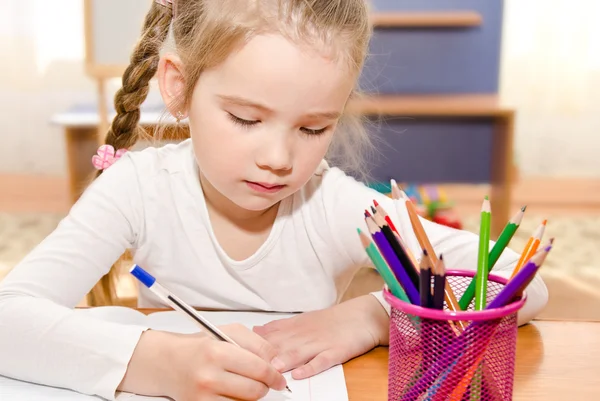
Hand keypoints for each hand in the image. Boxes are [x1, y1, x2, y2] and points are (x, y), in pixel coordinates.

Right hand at [120, 324, 287, 400]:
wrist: (167, 362)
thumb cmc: (200, 346)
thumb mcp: (228, 332)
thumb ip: (256, 343)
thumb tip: (276, 361)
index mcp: (217, 352)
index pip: (259, 368)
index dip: (274, 375)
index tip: (279, 378)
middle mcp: (208, 376)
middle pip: (255, 390)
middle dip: (265, 386)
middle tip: (266, 381)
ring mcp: (203, 396)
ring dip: (251, 395)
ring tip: (245, 383)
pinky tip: (233, 391)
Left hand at [253, 295, 389, 379]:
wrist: (362, 316)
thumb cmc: (332, 321)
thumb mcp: (302, 320)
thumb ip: (279, 327)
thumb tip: (255, 330)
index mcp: (295, 328)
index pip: (269, 336)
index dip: (253, 346)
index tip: (236, 353)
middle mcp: (304, 335)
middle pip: (281, 346)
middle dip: (265, 357)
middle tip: (249, 366)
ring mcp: (320, 343)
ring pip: (298, 353)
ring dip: (284, 360)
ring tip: (271, 369)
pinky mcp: (336, 352)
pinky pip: (322, 361)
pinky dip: (311, 368)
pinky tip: (300, 374)